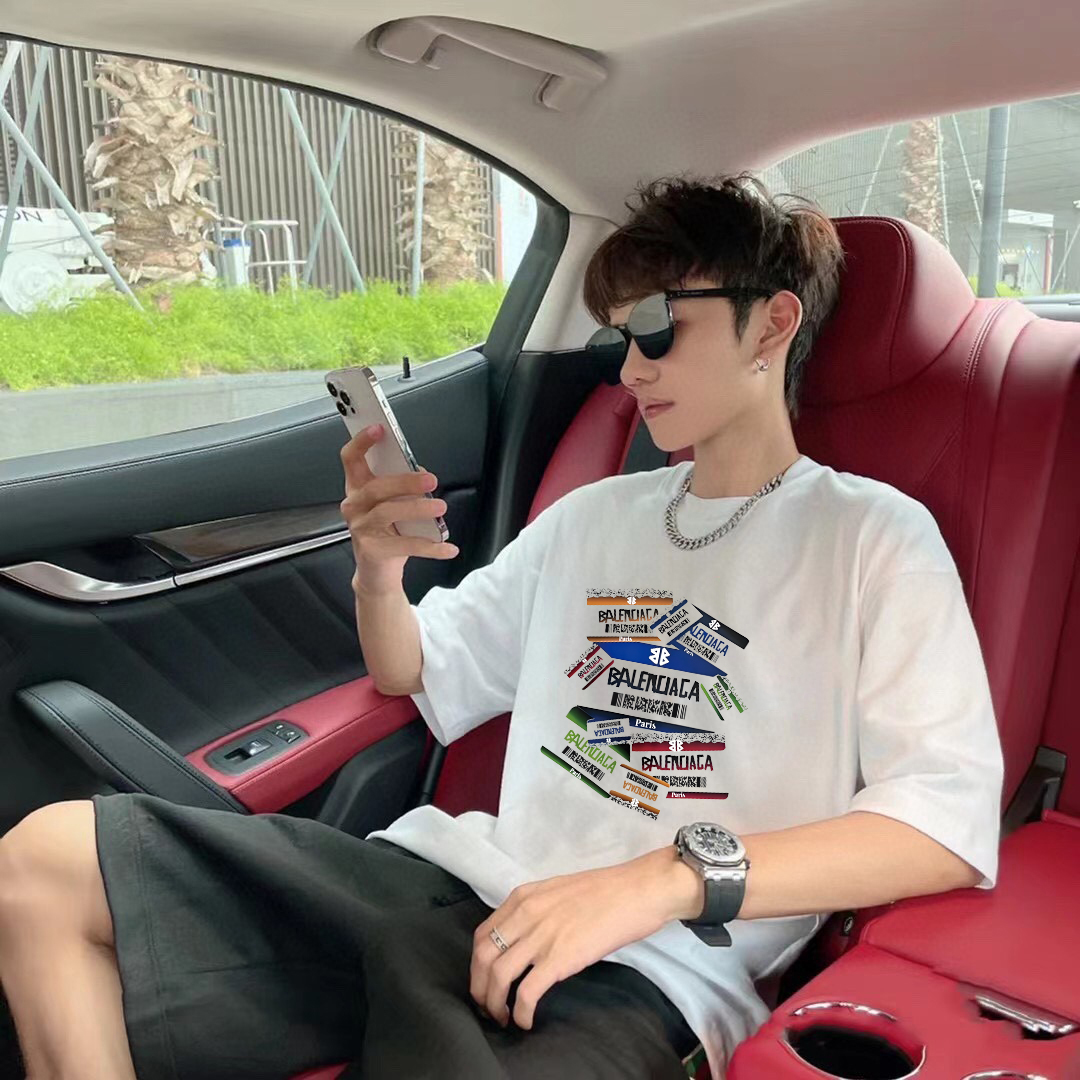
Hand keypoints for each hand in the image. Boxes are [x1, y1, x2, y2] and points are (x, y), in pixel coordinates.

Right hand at [338, 422, 458, 594]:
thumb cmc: (388, 533)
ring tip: (440, 506)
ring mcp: (360, 528)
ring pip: (388, 512)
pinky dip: (431, 547)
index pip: (351, 459)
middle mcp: (354, 506)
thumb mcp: (395, 505)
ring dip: (417, 508)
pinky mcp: (372, 551)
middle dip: (404, 481)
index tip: (378, 429)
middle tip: (430, 480)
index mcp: (358, 488)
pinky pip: (405, 545)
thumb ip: (404, 486)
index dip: (362, 442)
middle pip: (376, 487)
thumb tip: (421, 474)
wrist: (378, 573)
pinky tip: (449, 548)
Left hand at [469, 848, 688, 1030]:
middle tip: (488, 1007)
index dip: (477, 965)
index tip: (485, 982)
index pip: (481, 935)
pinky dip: (520, 1013)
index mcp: (523, 897)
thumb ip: (536, 911)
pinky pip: (526, 993)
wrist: (638, 890)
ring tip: (504, 1018)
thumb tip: (525, 938)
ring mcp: (541, 936)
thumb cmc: (606, 891)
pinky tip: (526, 1021)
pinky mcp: (560, 958)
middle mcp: (525, 915)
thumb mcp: (557, 892)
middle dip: (479, 988)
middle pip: (482, 958)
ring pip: (497, 977)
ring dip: (494, 1004)